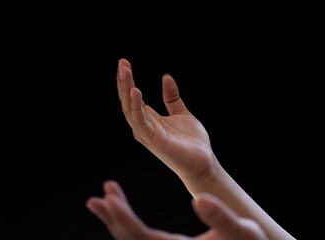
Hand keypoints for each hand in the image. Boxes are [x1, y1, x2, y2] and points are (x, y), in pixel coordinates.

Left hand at [86, 180, 266, 239]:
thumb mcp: (243, 232)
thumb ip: (222, 217)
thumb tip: (200, 200)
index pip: (142, 238)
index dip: (124, 219)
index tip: (109, 199)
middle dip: (112, 218)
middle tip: (97, 198)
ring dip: (115, 219)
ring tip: (102, 198)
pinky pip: (140, 237)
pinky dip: (126, 222)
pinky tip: (120, 211)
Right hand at [117, 59, 219, 194]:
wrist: (203, 162)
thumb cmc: (192, 141)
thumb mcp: (182, 113)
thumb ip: (172, 97)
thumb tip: (166, 77)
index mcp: (150, 119)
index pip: (133, 97)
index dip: (128, 80)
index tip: (124, 63)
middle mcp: (144, 125)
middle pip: (128, 101)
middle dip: (123, 82)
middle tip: (122, 63)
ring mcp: (147, 133)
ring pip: (130, 109)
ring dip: (126, 89)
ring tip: (124, 71)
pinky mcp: (153, 140)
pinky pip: (140, 121)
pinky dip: (136, 106)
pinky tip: (136, 91)